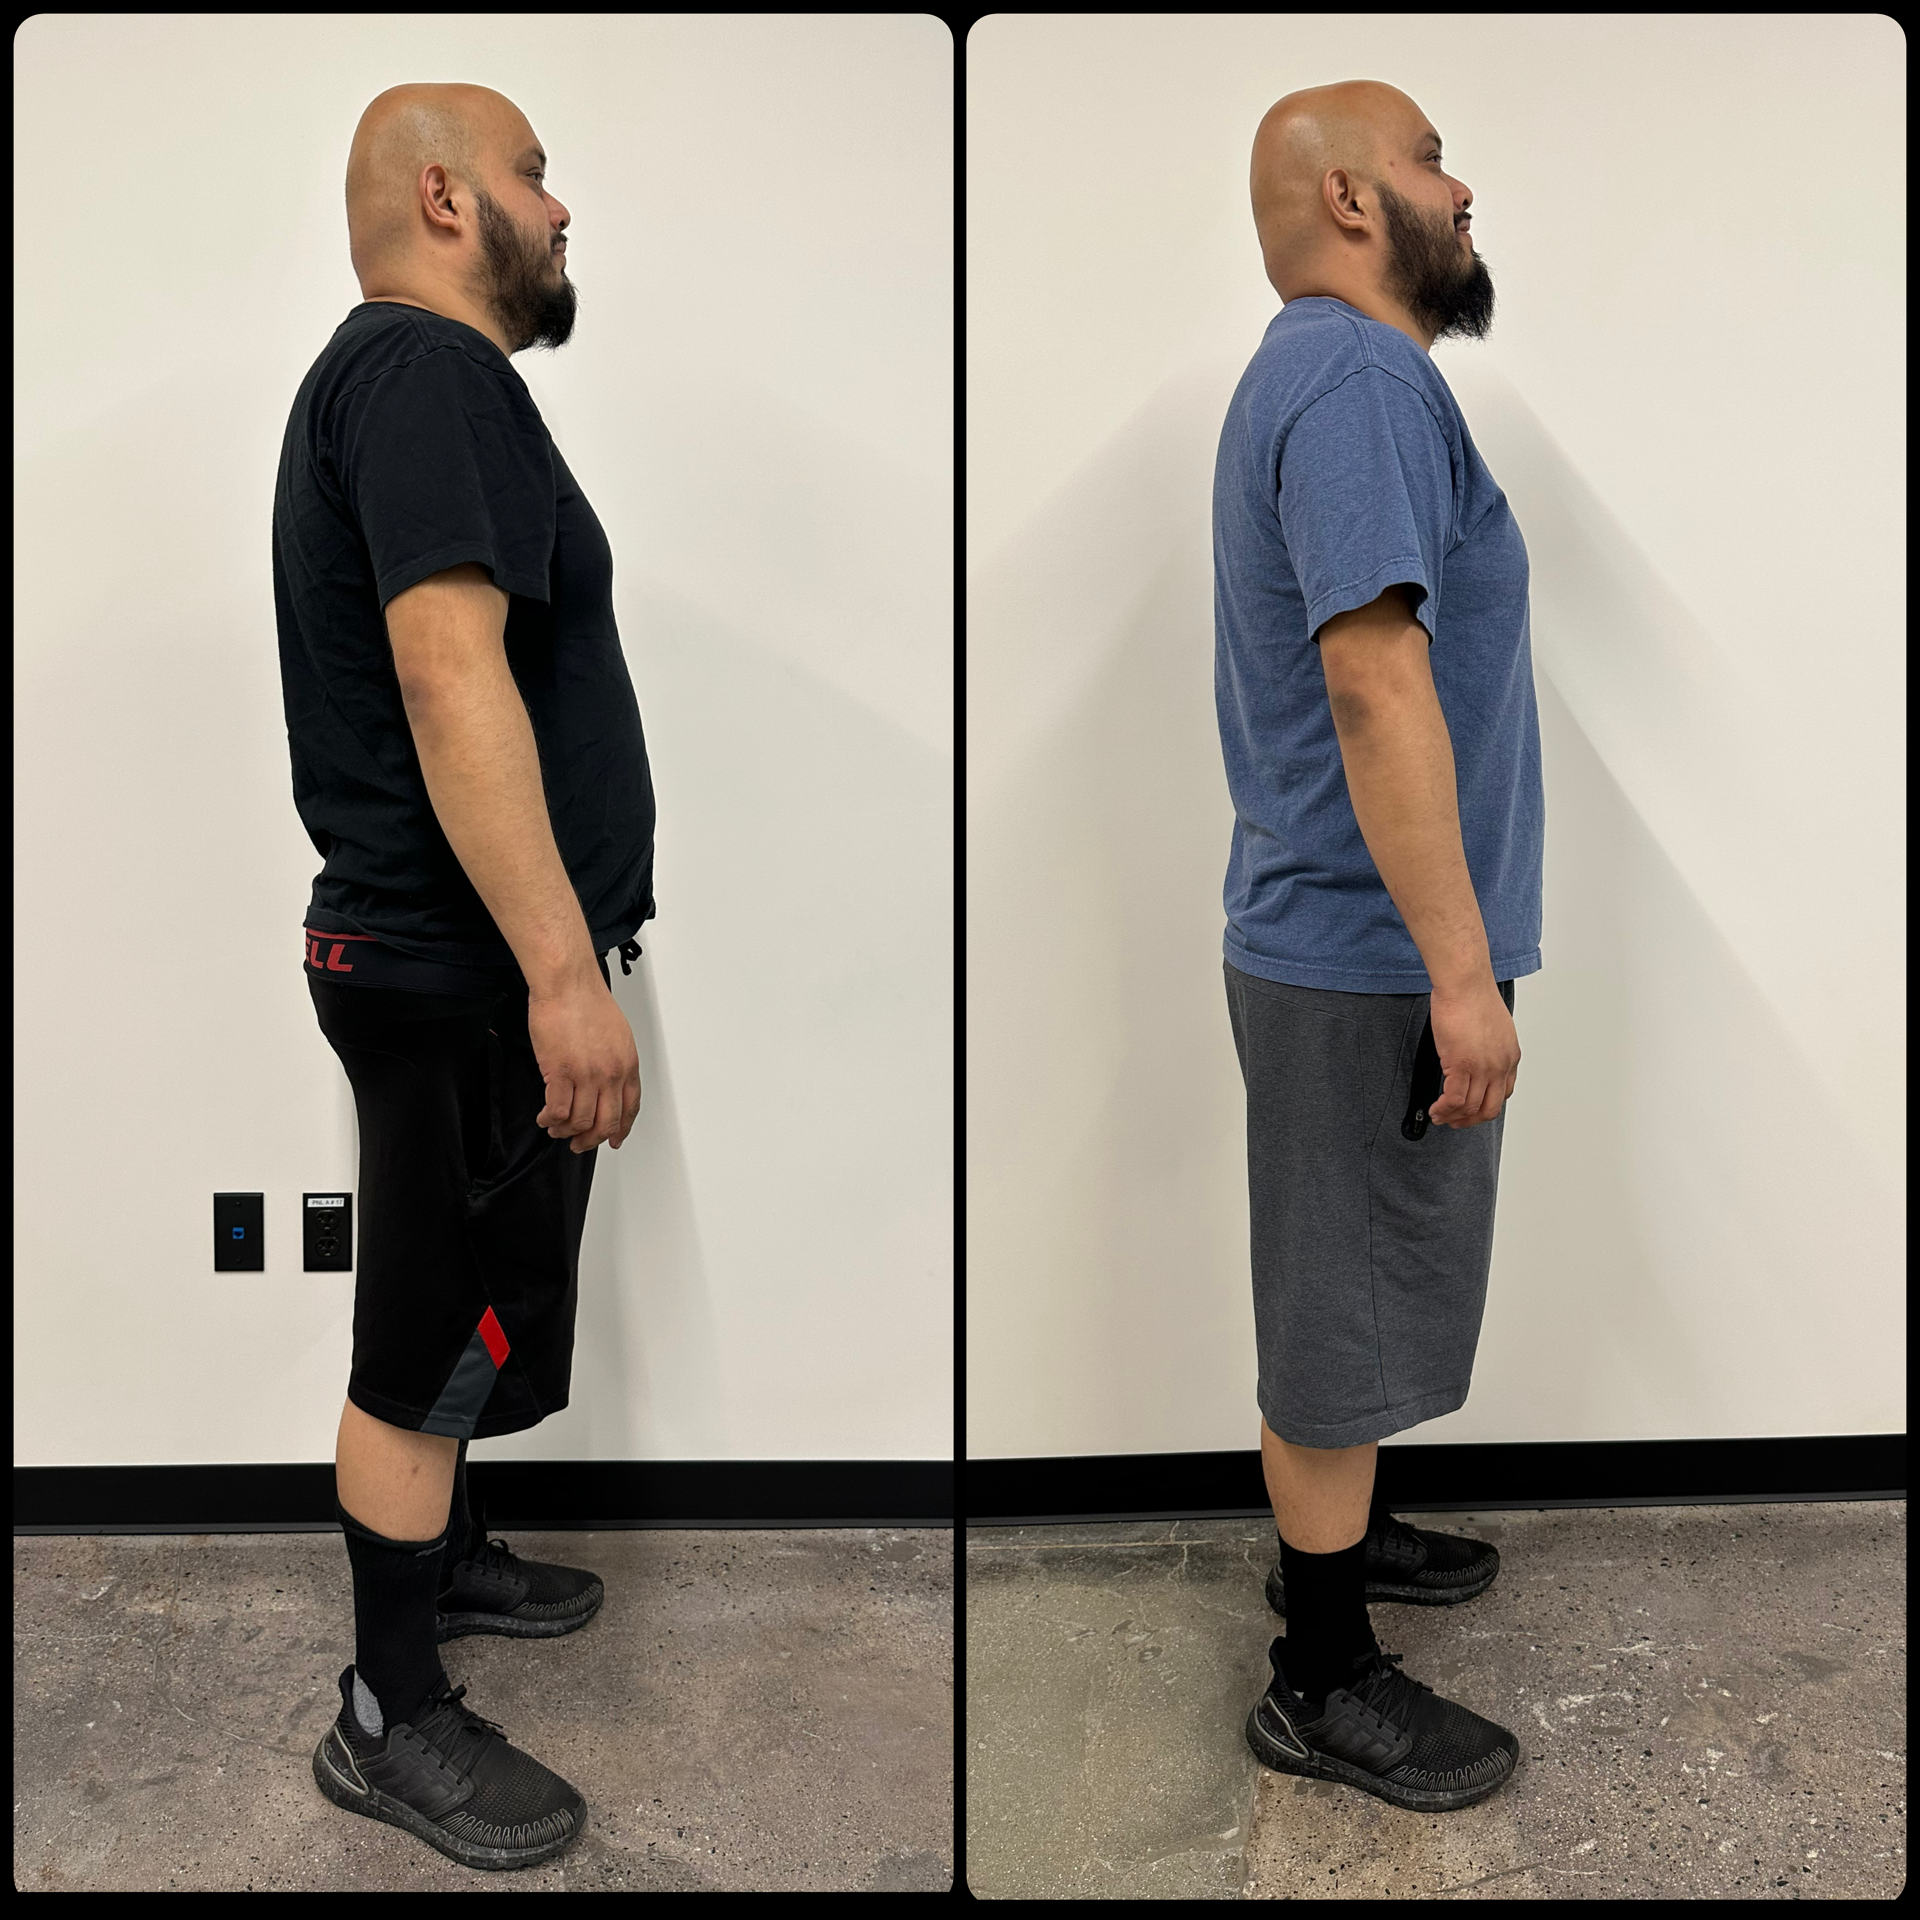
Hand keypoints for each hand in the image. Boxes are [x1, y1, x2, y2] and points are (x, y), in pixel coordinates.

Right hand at [525, 976, 641, 1152]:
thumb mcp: (617, 1035)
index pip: (630, 1108)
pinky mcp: (561, 1073)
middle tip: (580, 1143)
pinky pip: (558, 1111)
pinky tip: (545, 1117)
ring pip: (581, 1122)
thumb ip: (615, 1062)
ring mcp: (587, 1075)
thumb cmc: (587, 1002)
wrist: (568, 985)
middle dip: (592, 1139)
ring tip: (557, 1128)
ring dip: (567, 1131)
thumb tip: (607, 1083)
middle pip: (607, 1122)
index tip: (614, 1139)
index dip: (621, 1129)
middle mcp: (611, 1074)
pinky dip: (551, 1120)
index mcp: (628, 1064)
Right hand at [1426, 976, 1518, 1129]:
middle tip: (1456, 1122)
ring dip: (1453, 1117)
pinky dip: (1443, 1108)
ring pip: (1470, 1107)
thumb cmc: (1473, 996)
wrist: (1465, 984)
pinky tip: (1435, 1109)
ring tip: (1440, 1117)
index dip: (1485, 1106)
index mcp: (1511, 1057)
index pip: (1503, 1093)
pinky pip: (1454, 1099)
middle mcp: (1501, 1066)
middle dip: (1471, 1120)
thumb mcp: (1493, 1027)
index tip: (1472, 1108)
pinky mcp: (1462, 1064)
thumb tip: (1474, 1056)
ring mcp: (1483, 1067)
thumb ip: (1488, 1047)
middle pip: (1489, 1108)